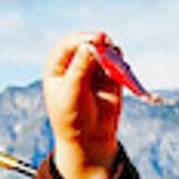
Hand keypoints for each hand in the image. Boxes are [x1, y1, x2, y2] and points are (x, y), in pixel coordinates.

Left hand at [43, 31, 129, 178]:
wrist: (90, 138)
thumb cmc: (72, 117)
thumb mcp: (72, 93)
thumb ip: (81, 68)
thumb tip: (90, 45)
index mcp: (57, 66)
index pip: (67, 44)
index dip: (80, 40)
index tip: (94, 41)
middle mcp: (75, 62)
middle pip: (87, 42)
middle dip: (98, 42)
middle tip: (107, 44)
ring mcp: (93, 66)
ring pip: (103, 48)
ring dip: (110, 50)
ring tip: (115, 59)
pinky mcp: (110, 73)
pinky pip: (116, 60)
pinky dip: (119, 60)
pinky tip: (121, 67)